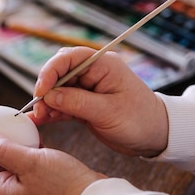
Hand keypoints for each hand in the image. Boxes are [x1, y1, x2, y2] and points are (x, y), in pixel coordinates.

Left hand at [0, 132, 104, 194]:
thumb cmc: (64, 185)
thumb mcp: (30, 162)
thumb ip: (4, 150)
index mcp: (6, 193)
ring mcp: (31, 192)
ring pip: (14, 166)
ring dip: (13, 147)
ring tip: (15, 130)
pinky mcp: (46, 187)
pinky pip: (30, 167)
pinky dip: (29, 152)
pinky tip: (36, 139)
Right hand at [32, 47, 168, 157]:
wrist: (155, 136)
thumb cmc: (140, 120)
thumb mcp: (109, 112)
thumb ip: (78, 102)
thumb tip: (49, 96)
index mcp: (103, 65)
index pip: (69, 58)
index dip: (50, 71)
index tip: (41, 90)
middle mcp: (93, 74)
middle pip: (59, 73)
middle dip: (45, 89)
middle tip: (38, 107)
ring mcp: (87, 90)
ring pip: (57, 91)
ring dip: (46, 103)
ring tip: (38, 117)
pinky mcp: (83, 105)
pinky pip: (62, 105)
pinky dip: (50, 112)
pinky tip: (39, 120)